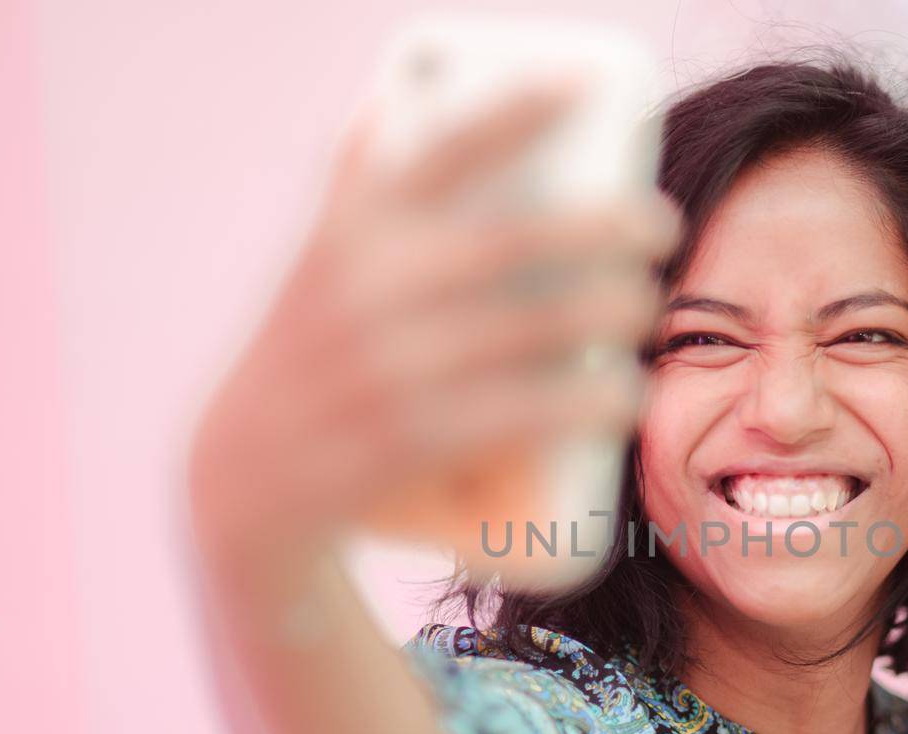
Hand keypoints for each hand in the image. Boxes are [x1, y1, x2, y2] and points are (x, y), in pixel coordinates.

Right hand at [189, 85, 678, 567]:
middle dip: (607, 227)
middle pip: (516, 243)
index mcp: (350, 230)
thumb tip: (409, 92)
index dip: (518, 107)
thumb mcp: (321, 258)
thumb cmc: (313, 351)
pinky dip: (589, 400)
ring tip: (648, 306)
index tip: (589, 82)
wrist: (247, 476)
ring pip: (533, 328)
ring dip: (613, 312)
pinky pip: (524, 411)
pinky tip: (628, 392)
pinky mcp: (413, 440)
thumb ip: (360, 183)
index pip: (441, 149)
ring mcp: (390, 367)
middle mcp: (366, 289)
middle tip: (661, 225)